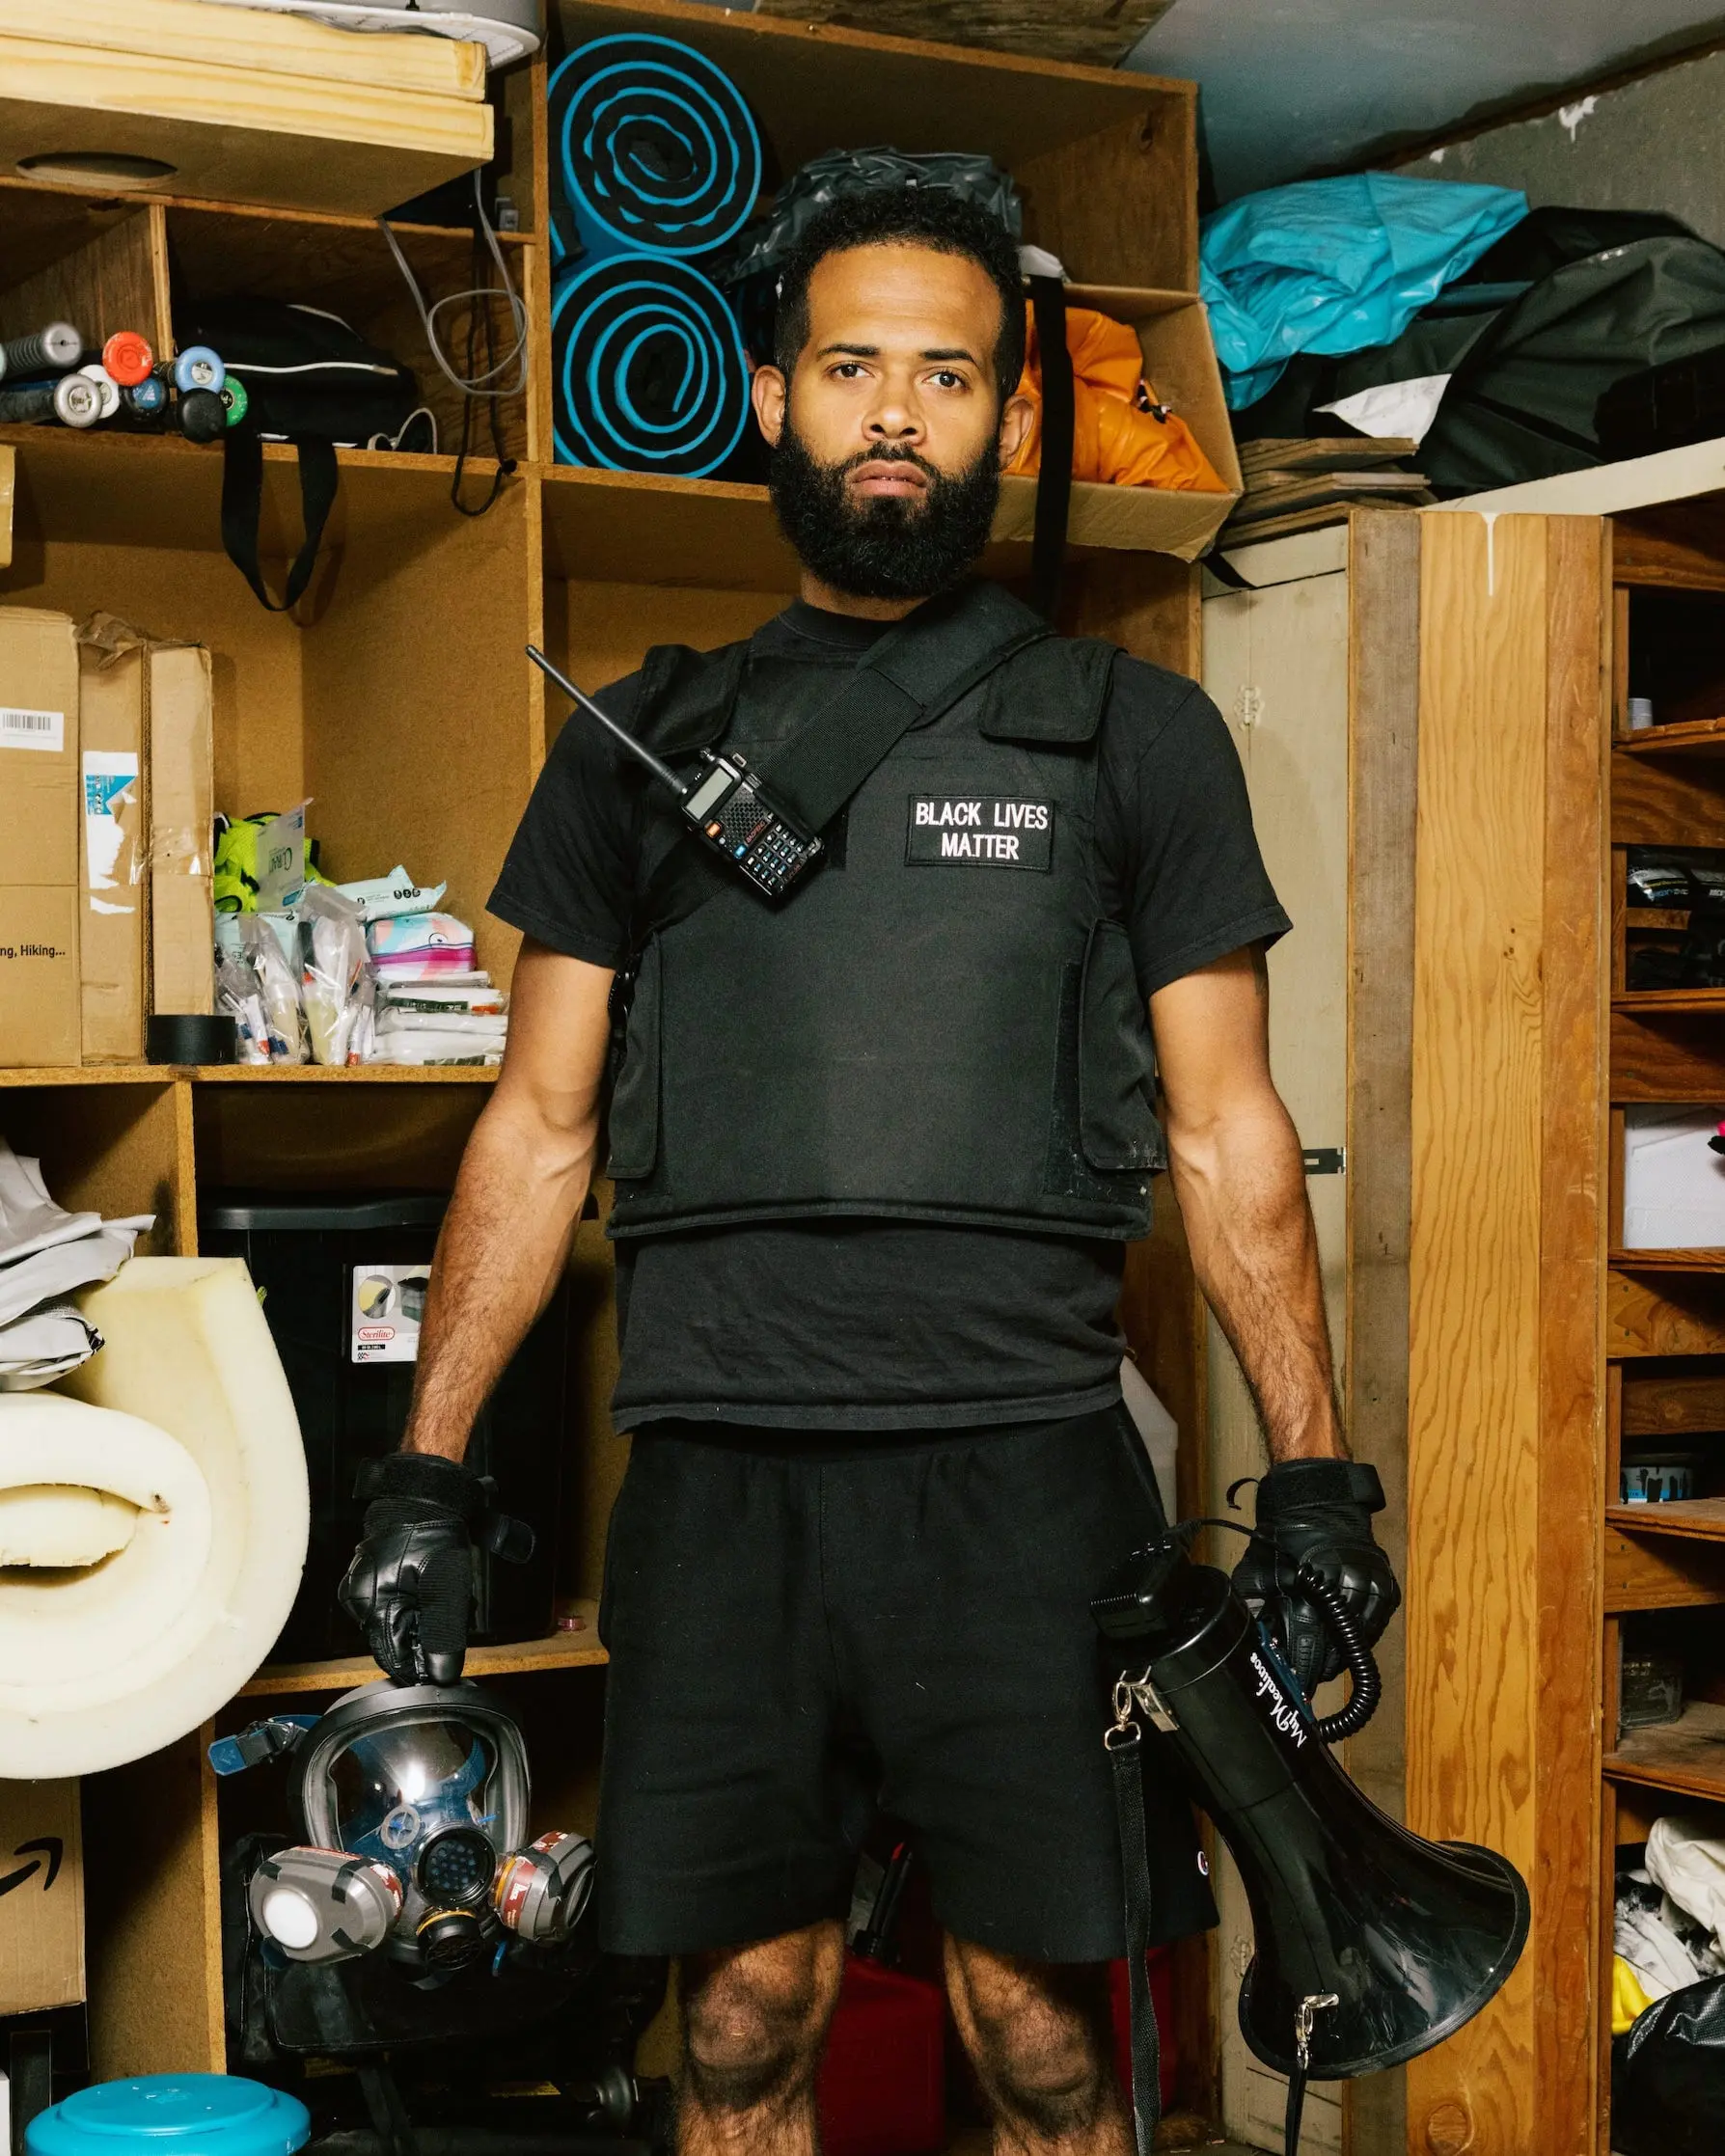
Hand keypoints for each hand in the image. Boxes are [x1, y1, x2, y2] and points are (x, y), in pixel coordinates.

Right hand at [338, 1453, 531, 1684]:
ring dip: (427, 1619)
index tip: (445, 1663)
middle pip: (397, 1640)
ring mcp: (364, 1585)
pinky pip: (398, 1603)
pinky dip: (420, 1603)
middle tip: (454, 1616)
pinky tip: (438, 1587)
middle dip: (428, 1637)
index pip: (393, 1657)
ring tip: (450, 1596)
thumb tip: (440, 1675)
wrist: (423, 1492)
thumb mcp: (447, 1586)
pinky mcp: (373, 1576)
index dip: (421, 1665)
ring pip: (401, 1622)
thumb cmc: (434, 1531)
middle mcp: (360, 1598)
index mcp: (371, 1603)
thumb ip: (443, 1633)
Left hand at [1230, 1458, 1398, 1692]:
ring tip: (1325, 1655)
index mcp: (1311, 1595)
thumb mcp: (1258, 1573)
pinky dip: (1359, 1633)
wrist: (1318, 1504)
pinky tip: (1344, 1633)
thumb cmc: (1283, 1539)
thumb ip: (1257, 1611)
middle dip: (1320, 1666)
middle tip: (1308, 1673)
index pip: (1309, 1651)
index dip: (1303, 1673)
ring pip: (1358, 1643)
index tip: (1297, 1690)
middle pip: (1336, 1654)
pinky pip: (1374, 1625)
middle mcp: (1346, 1596)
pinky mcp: (1386, 1588)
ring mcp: (1370, 1592)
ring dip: (1342, 1653)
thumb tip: (1258, 1647)